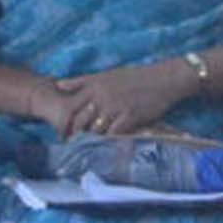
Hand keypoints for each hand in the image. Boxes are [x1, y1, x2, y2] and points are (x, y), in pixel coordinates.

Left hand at [60, 60, 197, 135]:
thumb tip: (58, 85)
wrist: (164, 79)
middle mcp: (102, 96)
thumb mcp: (106, 74)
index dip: (64, 122)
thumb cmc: (135, 76)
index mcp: (94, 85)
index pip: (70, 107)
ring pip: (95, 129)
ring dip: (93, 139)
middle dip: (75, 135)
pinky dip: (110, 140)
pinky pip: (113, 133)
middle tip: (74, 146)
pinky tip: (109, 144)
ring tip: (90, 148)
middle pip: (80, 121)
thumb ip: (82, 81)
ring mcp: (116, 107)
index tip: (62, 133)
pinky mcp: (130, 116)